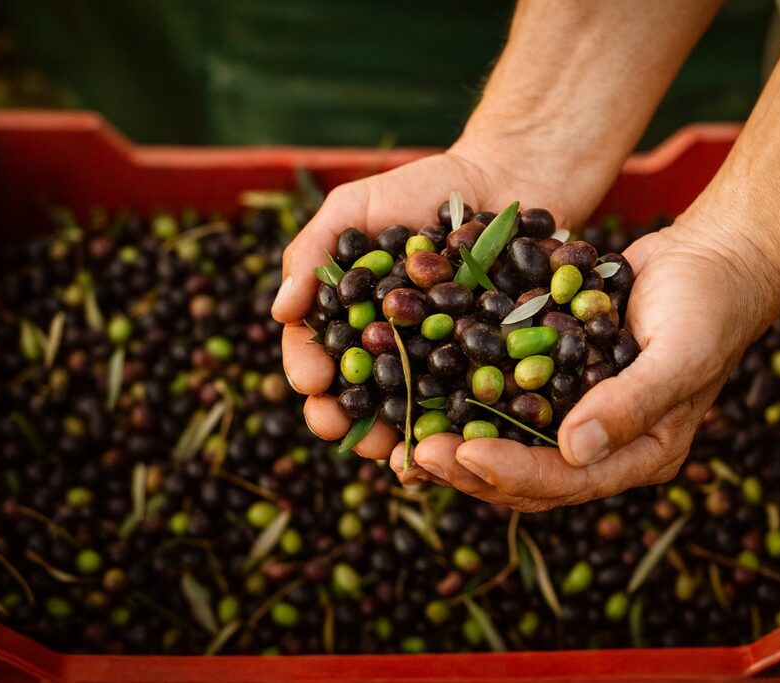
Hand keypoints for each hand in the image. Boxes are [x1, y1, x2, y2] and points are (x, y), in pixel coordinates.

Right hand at [271, 143, 577, 459]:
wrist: (500, 179)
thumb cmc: (417, 190)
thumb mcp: (353, 208)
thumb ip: (311, 253)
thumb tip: (280, 310)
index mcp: (347, 318)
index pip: (315, 351)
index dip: (307, 369)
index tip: (310, 381)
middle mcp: (386, 348)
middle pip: (356, 395)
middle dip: (343, 417)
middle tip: (339, 428)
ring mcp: (434, 362)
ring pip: (408, 410)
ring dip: (394, 435)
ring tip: (390, 448)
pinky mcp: (482, 366)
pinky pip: (466, 401)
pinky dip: (455, 423)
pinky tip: (450, 438)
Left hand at [408, 209, 779, 510]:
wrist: (713, 258)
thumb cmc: (710, 307)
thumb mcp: (681, 353)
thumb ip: (634, 403)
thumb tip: (576, 450)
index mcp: (638, 454)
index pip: (566, 481)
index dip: (511, 472)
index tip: (462, 454)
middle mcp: (601, 444)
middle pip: (525, 476)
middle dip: (467, 469)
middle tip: (413, 455)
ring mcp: (575, 412)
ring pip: (505, 443)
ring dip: (455, 445)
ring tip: (402, 442)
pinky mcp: (552, 377)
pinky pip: (502, 399)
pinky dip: (463, 399)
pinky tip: (421, 392)